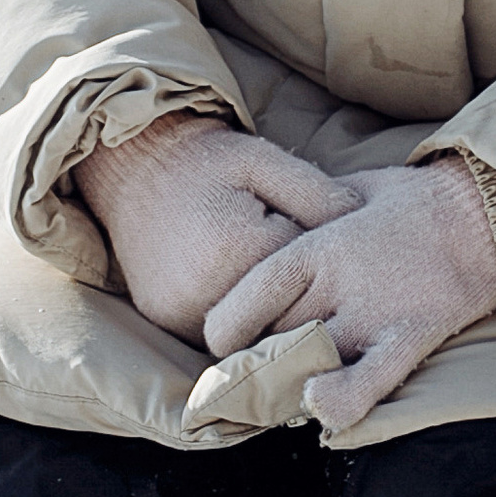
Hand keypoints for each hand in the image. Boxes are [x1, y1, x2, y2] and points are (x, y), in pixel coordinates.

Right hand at [73, 113, 363, 341]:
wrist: (134, 167)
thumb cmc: (208, 161)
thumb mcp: (266, 160)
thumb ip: (316, 193)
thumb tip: (361, 225)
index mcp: (236, 247)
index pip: (306, 281)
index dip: (328, 270)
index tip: (341, 262)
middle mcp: (204, 289)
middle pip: (280, 317)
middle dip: (303, 302)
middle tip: (321, 285)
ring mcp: (179, 311)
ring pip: (249, 334)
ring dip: (270, 318)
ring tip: (285, 292)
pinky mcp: (165, 320)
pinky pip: (215, 336)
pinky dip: (237, 322)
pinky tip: (249, 298)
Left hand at [201, 156, 495, 429]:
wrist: (487, 210)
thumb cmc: (414, 201)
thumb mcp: (347, 192)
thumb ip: (311, 220)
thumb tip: (279, 231)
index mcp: (315, 245)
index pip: (245, 298)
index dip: (226, 330)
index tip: (226, 345)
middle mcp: (336, 281)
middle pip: (274, 337)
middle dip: (262, 361)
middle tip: (259, 375)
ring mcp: (373, 311)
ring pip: (307, 362)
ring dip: (290, 385)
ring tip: (285, 394)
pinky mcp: (411, 335)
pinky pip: (369, 380)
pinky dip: (341, 398)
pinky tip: (321, 406)